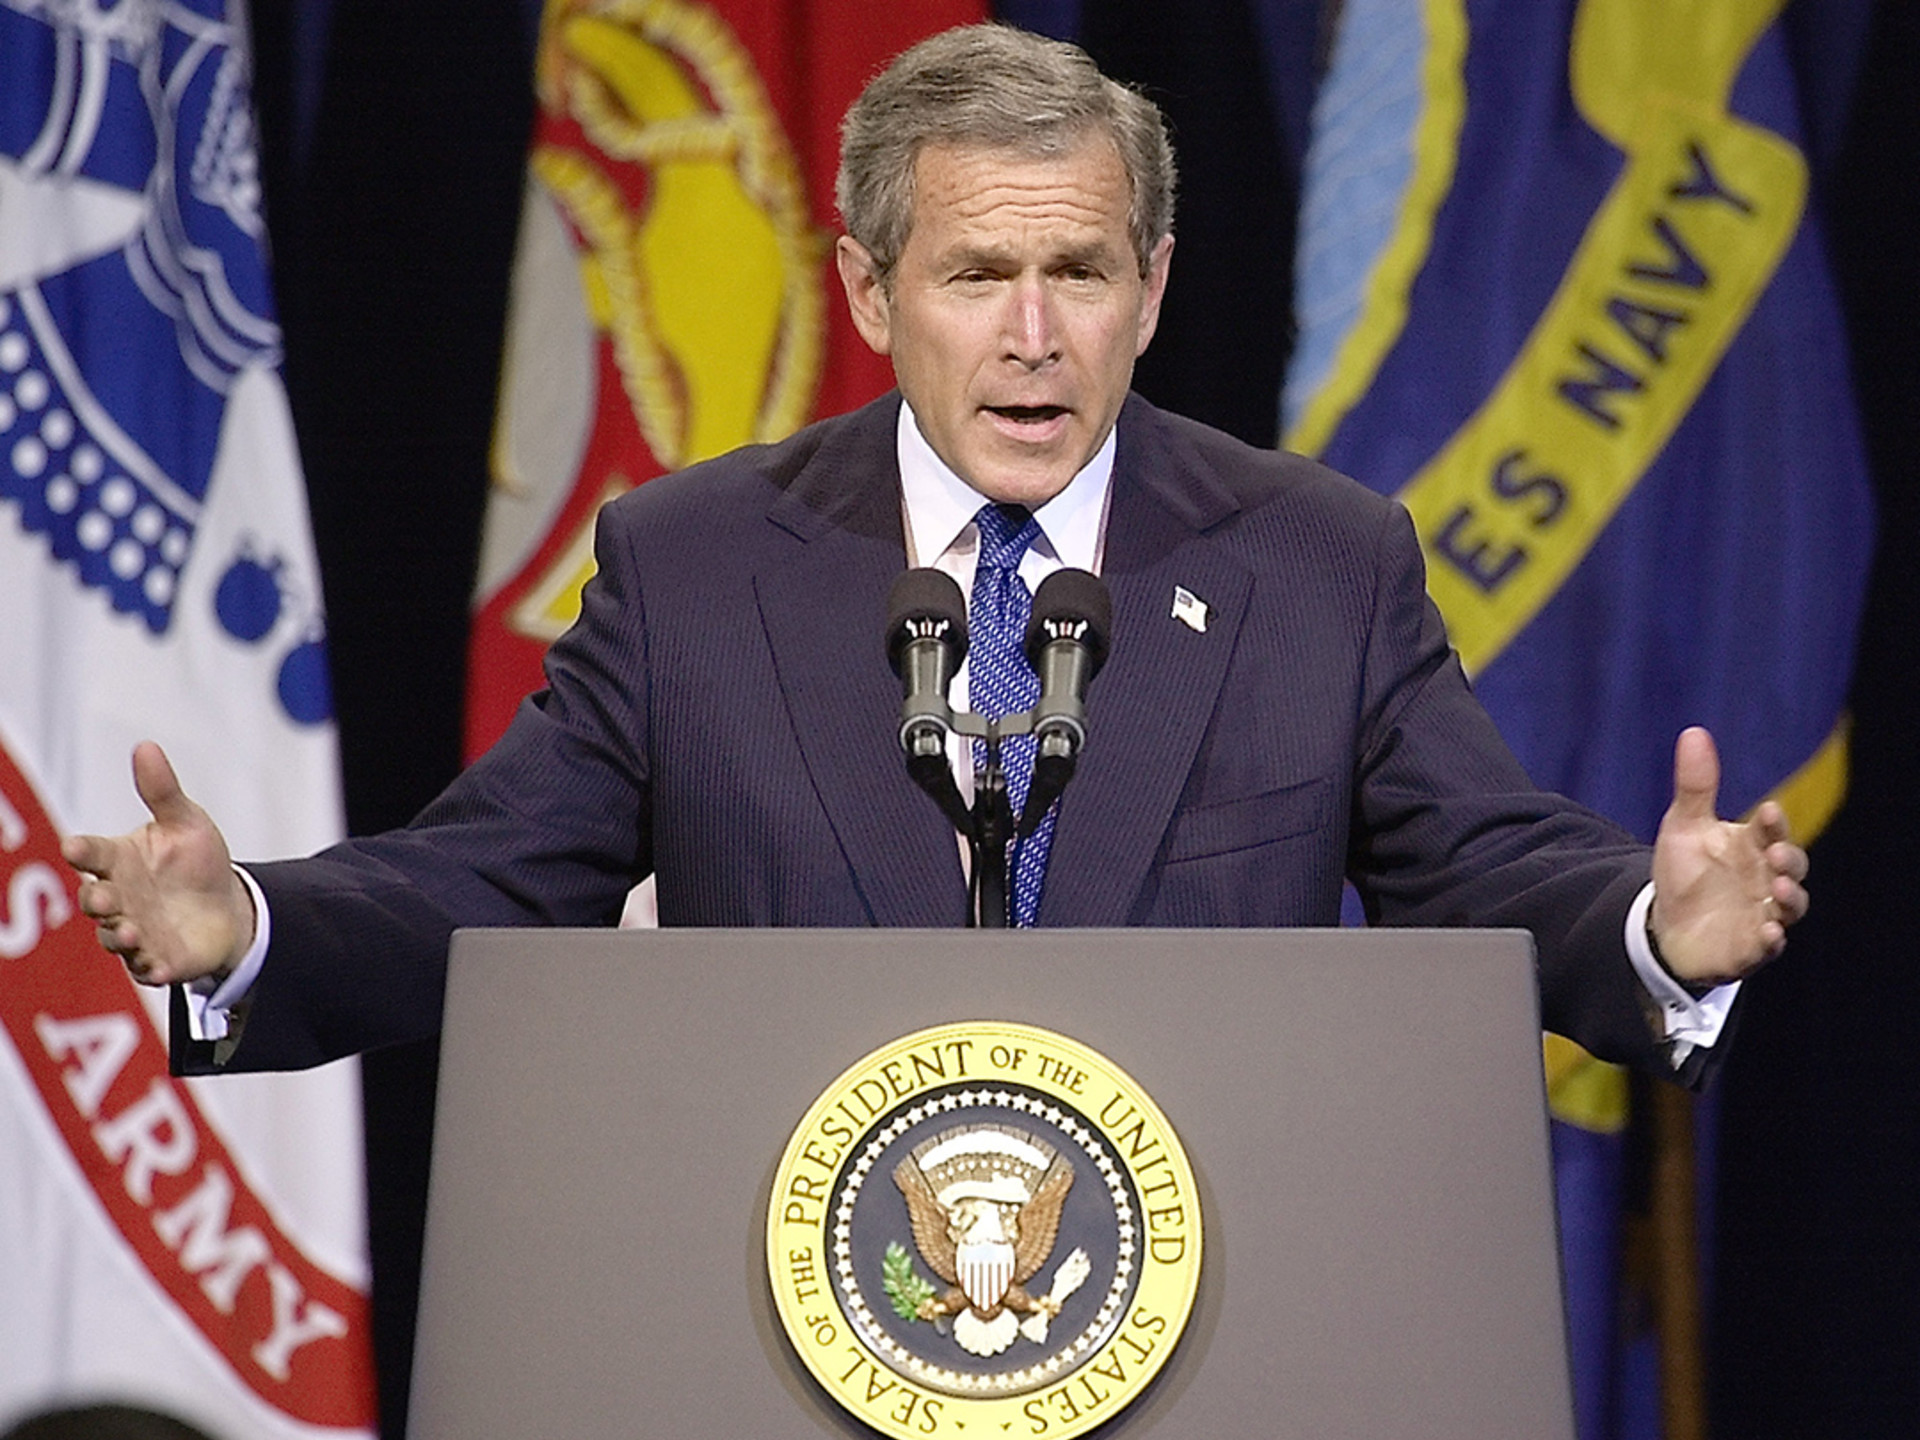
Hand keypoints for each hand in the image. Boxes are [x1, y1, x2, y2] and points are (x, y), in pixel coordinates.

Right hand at [60, 742, 254, 987]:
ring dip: (119, 937)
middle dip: (96, 899)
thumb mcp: (186, 822)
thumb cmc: (195, 861)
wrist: (228, 905)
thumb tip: (146, 746)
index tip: (74, 846)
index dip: (82, 851)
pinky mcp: (159, 959)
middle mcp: (120, 898)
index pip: (92, 853)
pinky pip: (149, 968)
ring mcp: (136, 931)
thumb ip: (163, 791)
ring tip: (131, 932)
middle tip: (104, 897)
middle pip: (95, 899)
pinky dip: (153, 969)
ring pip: (114, 938)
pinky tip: (162, 968)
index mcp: (118, 861)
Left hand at [1649, 726, 1809, 986]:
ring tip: (1781, 891)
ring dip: (1791, 899)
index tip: (1769, 811)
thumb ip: (1695, 786)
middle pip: (1792, 867)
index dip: (1774, 823)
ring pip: (1791, 907)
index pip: (1772, 830)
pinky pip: (1768, 947)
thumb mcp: (1685, 826)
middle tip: (1776, 854)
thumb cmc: (1686, 871)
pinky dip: (1771, 941)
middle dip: (1789, 860)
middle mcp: (1766, 879)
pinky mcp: (1751, 948)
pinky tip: (1768, 934)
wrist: (1667, 925)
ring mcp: (1762, 914)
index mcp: (1753, 846)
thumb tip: (1693, 732)